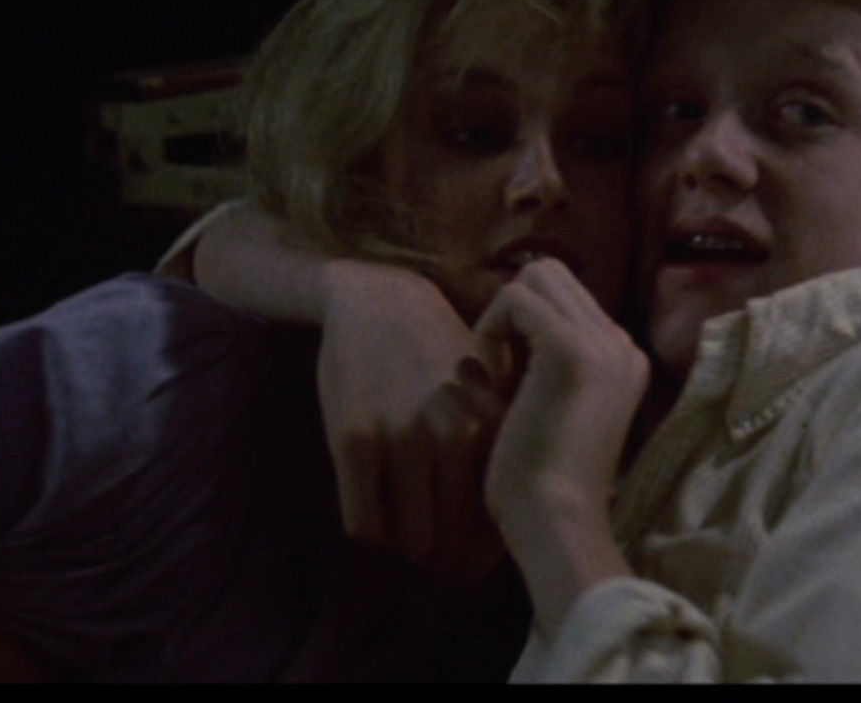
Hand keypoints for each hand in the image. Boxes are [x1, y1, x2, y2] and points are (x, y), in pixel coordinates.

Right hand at [317, 262, 506, 581]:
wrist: (380, 301)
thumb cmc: (441, 358)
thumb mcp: (490, 396)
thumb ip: (503, 454)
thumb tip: (506, 533)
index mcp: (495, 428)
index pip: (495, 529)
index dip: (479, 555)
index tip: (466, 557)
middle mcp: (454, 434)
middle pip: (453, 545)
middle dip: (442, 560)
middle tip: (432, 553)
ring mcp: (402, 436)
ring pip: (409, 542)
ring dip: (404, 544)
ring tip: (403, 524)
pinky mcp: (354, 438)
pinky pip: (364, 524)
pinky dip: (370, 529)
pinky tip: (372, 504)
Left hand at [475, 258, 646, 632]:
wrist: (556, 522)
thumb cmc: (541, 483)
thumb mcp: (551, 406)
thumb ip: (543, 362)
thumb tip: (508, 318)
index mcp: (625, 358)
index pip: (568, 297)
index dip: (525, 323)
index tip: (509, 374)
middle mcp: (623, 344)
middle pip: (554, 275)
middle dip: (514, 310)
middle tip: (499, 368)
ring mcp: (603, 345)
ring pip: (538, 276)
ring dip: (504, 316)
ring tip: (498, 372)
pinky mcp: (572, 352)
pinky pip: (518, 299)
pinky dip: (493, 326)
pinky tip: (492, 374)